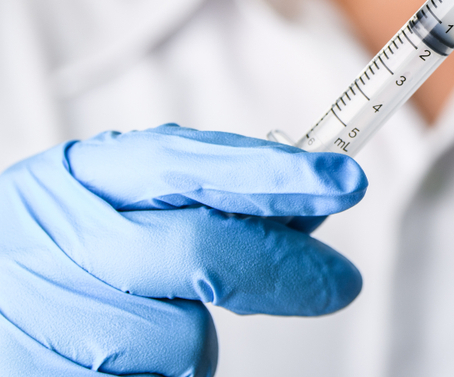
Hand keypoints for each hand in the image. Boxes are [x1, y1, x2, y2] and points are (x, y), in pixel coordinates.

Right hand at [0, 124, 366, 374]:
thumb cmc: (64, 251)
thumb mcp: (115, 201)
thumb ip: (199, 197)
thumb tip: (301, 208)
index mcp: (79, 177)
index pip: (188, 162)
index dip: (272, 173)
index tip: (344, 181)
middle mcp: (56, 238)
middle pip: (200, 250)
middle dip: (285, 268)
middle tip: (340, 281)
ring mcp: (46, 314)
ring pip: (179, 337)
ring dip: (197, 340)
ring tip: (154, 319)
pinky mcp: (43, 376)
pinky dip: (161, 373)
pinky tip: (122, 355)